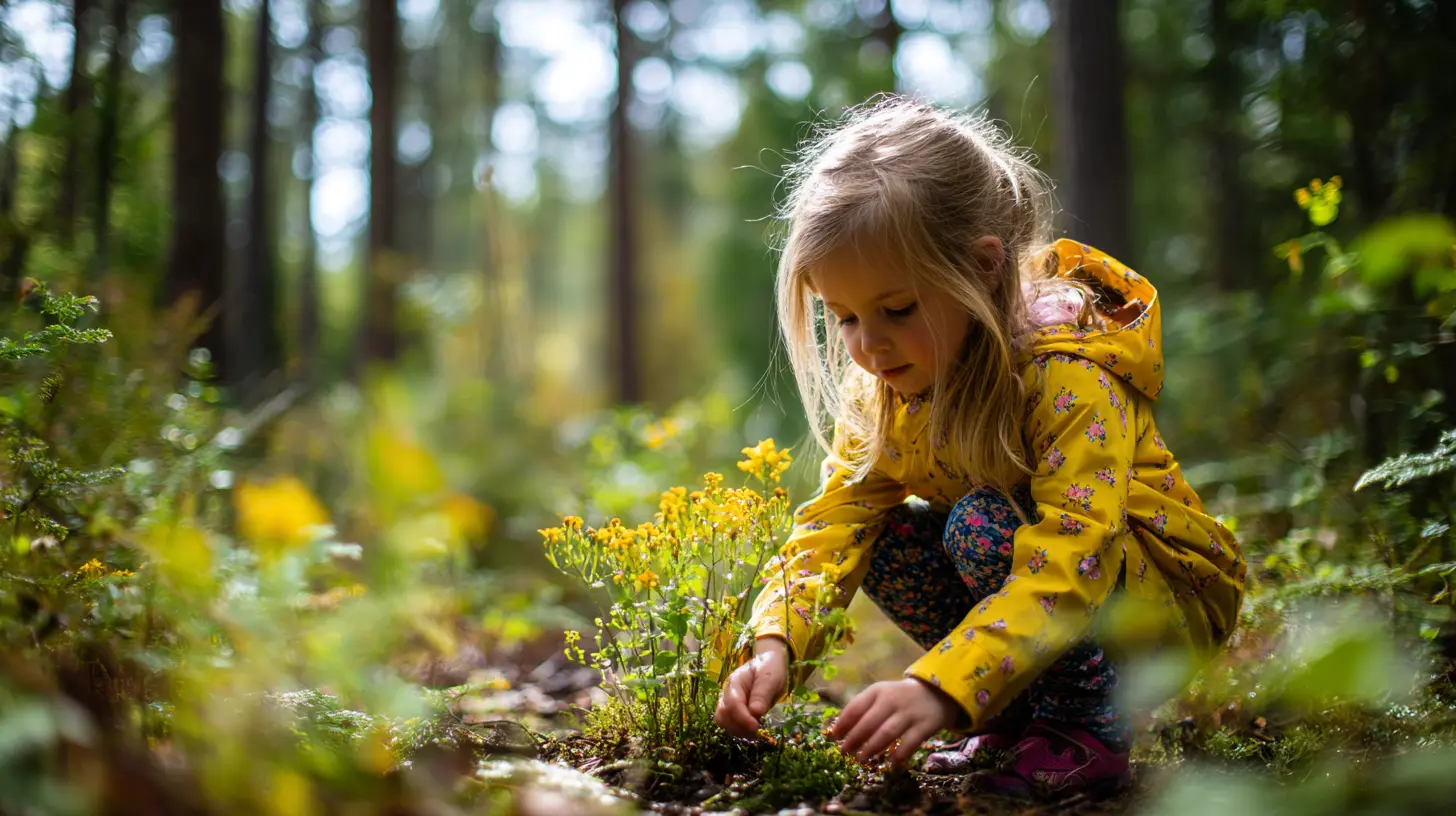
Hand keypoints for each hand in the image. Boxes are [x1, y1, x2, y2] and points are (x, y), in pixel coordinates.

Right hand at [714, 637, 788, 737]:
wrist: (768, 664)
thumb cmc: (770, 668)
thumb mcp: (770, 678)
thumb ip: (762, 694)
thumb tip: (756, 712)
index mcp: (735, 682)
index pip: (732, 704)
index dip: (743, 718)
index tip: (756, 727)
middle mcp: (727, 693)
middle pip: (722, 715)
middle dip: (739, 727)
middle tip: (758, 731)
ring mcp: (727, 701)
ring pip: (723, 722)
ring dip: (738, 731)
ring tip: (756, 732)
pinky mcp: (732, 710)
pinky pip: (729, 724)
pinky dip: (739, 730)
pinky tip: (753, 731)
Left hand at [830, 678, 961, 766]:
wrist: (935, 693)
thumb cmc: (899, 698)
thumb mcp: (880, 695)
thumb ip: (862, 708)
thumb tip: (838, 730)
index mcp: (878, 691)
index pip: (856, 706)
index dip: (843, 723)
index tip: (834, 737)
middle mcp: (892, 700)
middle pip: (869, 722)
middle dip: (854, 739)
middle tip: (844, 752)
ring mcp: (910, 713)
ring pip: (887, 733)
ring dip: (872, 748)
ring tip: (861, 759)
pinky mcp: (925, 725)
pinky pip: (910, 742)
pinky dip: (900, 754)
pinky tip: (891, 763)